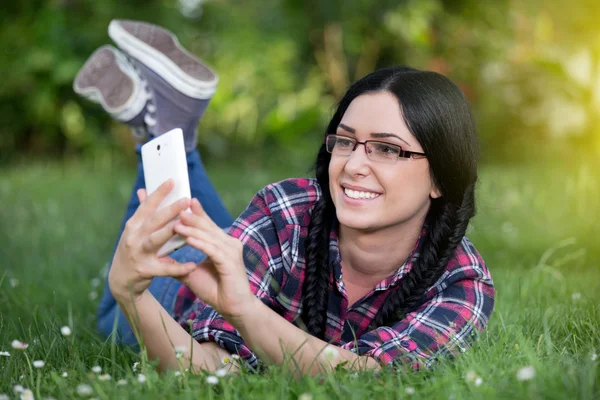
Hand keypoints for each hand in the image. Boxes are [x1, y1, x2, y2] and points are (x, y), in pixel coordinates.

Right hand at [108, 180, 197, 303]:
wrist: (121, 281)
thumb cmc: (133, 250)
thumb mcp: (134, 231)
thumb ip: (142, 212)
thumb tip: (143, 190)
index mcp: (133, 225)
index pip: (147, 206)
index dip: (159, 193)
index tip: (172, 181)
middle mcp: (133, 237)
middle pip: (153, 221)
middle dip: (170, 210)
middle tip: (186, 200)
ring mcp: (138, 254)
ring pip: (156, 240)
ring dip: (171, 231)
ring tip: (186, 225)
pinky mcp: (145, 270)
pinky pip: (164, 268)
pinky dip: (178, 267)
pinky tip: (192, 265)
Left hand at [173, 198, 254, 325]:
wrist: (233, 308)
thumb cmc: (215, 290)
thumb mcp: (191, 274)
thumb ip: (178, 264)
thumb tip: (159, 258)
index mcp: (222, 243)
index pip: (207, 224)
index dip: (195, 212)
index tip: (181, 201)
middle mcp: (229, 243)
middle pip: (208, 227)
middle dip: (191, 216)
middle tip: (176, 206)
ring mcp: (232, 251)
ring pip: (209, 237)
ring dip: (193, 229)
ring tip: (177, 222)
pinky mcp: (231, 262)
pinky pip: (213, 250)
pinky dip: (200, 244)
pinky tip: (188, 239)